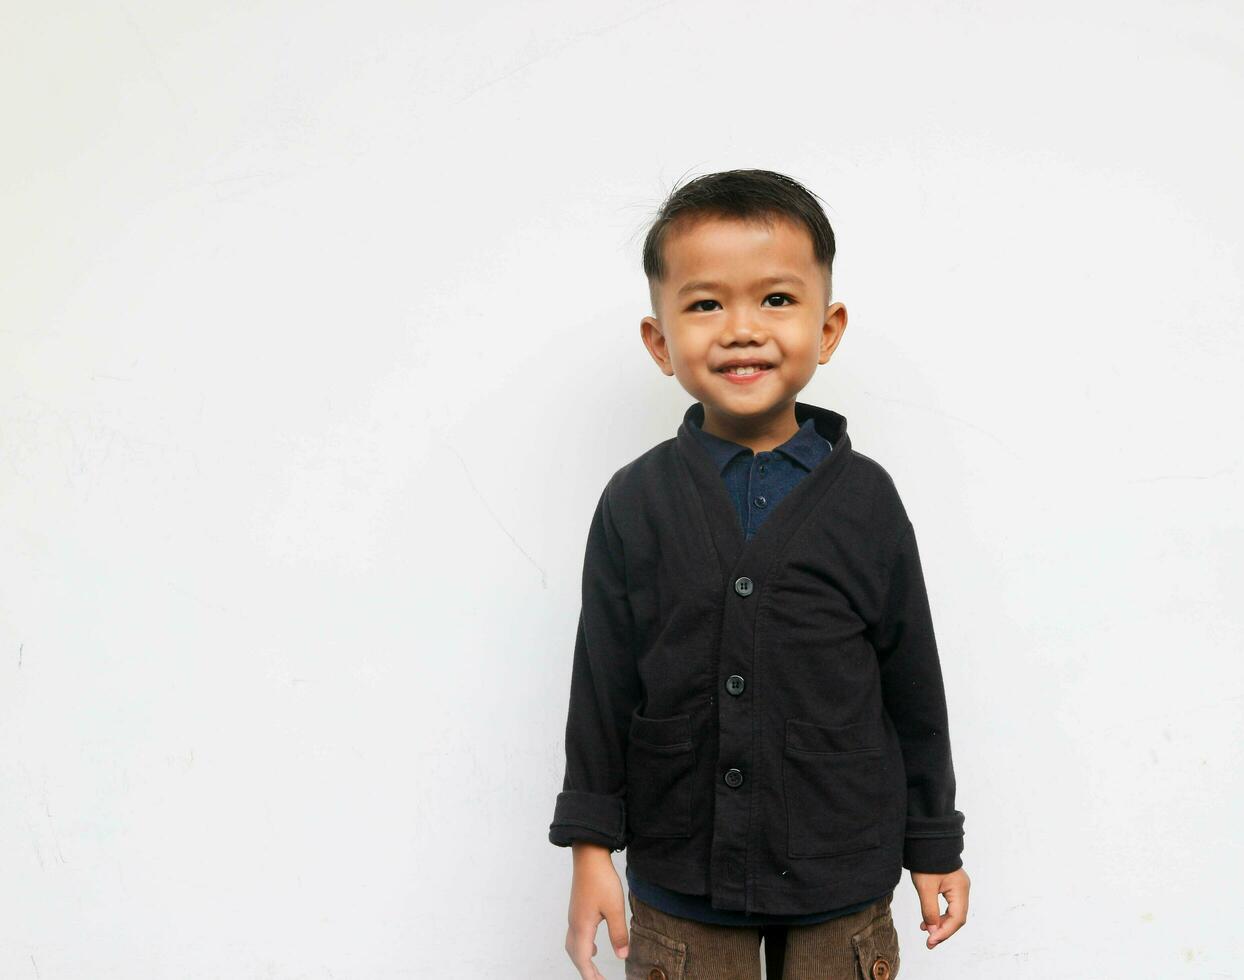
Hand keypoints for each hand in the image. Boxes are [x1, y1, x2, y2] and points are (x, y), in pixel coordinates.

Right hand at [564, 843, 629, 978]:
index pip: (582, 959)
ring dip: (582, 958)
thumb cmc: (601, 879)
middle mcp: (574, 923)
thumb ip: (618, 934)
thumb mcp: (615, 908)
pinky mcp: (577, 909)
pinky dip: (582, 946)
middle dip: (585, 970)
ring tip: (594, 967)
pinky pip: (576, 934)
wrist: (588, 856)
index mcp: (582, 926)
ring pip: (573, 945)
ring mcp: (574, 915)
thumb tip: (622, 956)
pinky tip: (593, 945)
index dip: (590, 975)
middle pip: (575, 955)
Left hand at [911, 866, 969, 947]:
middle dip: (943, 931)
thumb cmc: (926, 862)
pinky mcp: (952, 886)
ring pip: (953, 913)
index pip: (956, 919)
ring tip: (926, 932)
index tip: (931, 941)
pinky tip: (927, 921)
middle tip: (929, 943)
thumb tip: (932, 932)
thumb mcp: (925, 888)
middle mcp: (963, 890)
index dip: (944, 932)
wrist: (926, 841)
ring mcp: (959, 888)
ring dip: (940, 924)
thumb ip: (929, 910)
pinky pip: (949, 906)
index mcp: (960, 890)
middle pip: (957, 918)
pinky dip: (939, 915)